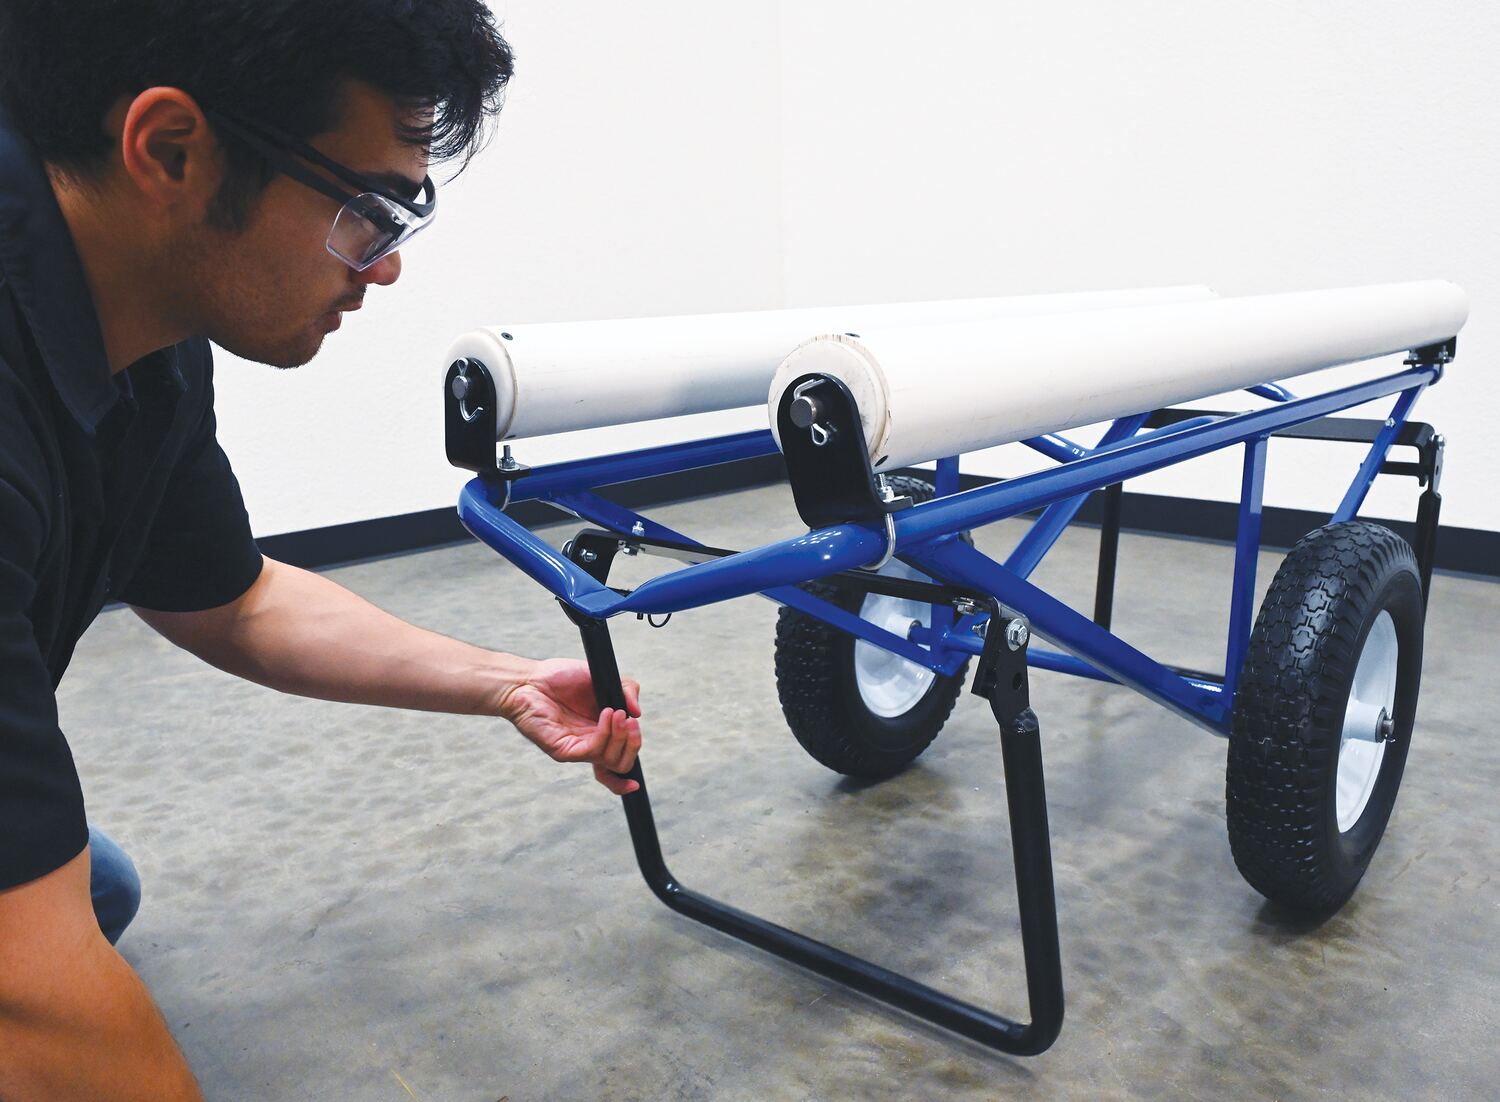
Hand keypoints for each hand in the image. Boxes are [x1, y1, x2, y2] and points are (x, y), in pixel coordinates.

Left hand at [499, 658, 642, 794]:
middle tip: (630, 721)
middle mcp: (590, 743)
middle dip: (633, 745)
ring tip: (617, 712)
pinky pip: (593, 752)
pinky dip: (605, 734)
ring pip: (611, 761)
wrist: (529, 679)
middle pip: (621, 764)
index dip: (632, 752)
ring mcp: (577, 749)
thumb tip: (638, 713)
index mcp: (600, 731)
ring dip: (620, 736)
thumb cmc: (560, 678)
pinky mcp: (565, 750)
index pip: (620, 755)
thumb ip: (625, 690)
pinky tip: (607, 713)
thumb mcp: (601, 677)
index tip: (637, 732)